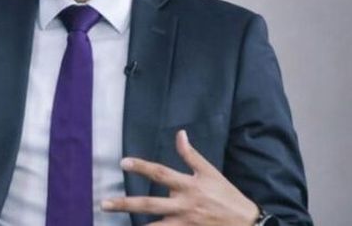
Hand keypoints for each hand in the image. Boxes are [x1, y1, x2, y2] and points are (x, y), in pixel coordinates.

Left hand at [101, 130, 259, 225]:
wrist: (247, 223)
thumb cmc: (227, 195)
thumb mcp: (210, 172)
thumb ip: (191, 155)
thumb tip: (180, 134)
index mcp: (188, 186)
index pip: (160, 173)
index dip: (141, 167)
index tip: (123, 162)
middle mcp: (183, 205)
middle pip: (149, 204)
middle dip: (125, 204)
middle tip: (104, 203)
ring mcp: (185, 223)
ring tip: (114, 224)